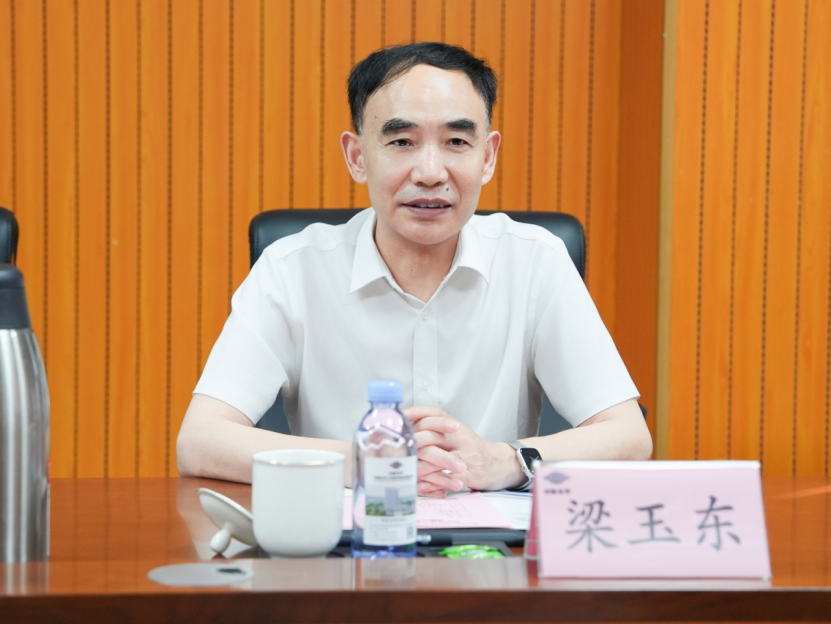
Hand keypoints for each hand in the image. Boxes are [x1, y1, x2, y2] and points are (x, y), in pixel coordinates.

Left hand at [404, 406, 525, 494]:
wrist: (499, 464)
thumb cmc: (472, 449)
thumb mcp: (457, 433)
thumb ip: (436, 428)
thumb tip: (407, 427)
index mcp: (455, 426)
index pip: (434, 413)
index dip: (416, 413)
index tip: (400, 416)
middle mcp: (460, 437)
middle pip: (432, 435)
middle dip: (412, 443)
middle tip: (396, 450)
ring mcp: (465, 456)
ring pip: (437, 458)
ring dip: (418, 465)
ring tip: (405, 469)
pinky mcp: (468, 474)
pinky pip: (446, 478)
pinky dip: (430, 483)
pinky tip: (419, 485)